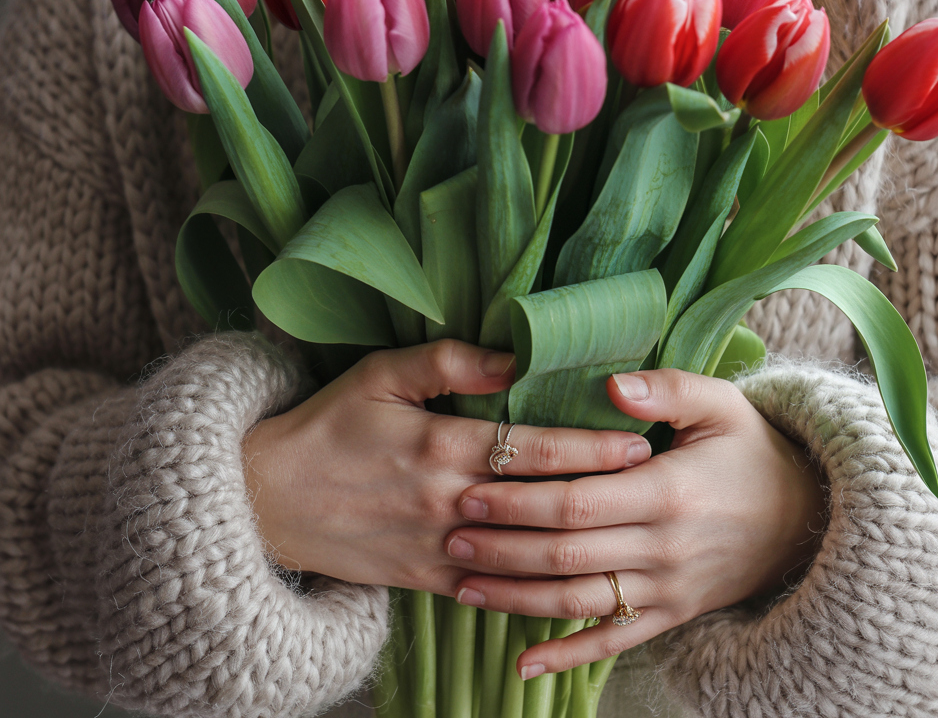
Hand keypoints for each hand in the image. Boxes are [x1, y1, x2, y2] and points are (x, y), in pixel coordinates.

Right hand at [242, 340, 651, 593]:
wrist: (266, 500)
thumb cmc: (328, 426)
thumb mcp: (380, 375)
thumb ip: (448, 361)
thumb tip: (512, 358)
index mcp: (442, 447)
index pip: (536, 449)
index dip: (591, 446)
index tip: (638, 442)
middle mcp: (449, 503)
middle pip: (542, 502)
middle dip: (603, 495)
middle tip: (656, 486)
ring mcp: (439, 549)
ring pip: (526, 555)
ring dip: (581, 544)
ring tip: (628, 532)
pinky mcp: (425, 580)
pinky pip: (492, 593)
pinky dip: (535, 591)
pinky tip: (574, 584)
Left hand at [446, 369, 827, 677]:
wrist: (809, 519)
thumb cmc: (754, 450)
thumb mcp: (721, 403)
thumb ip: (666, 387)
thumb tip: (610, 383)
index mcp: (668, 490)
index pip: (578, 500)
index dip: (521, 499)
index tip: (472, 488)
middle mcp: (663, 548)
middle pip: (567, 554)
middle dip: (503, 547)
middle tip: (451, 534)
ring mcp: (667, 590)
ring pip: (579, 604)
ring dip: (516, 599)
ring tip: (462, 587)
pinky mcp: (670, 616)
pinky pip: (612, 643)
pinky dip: (566, 657)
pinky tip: (521, 665)